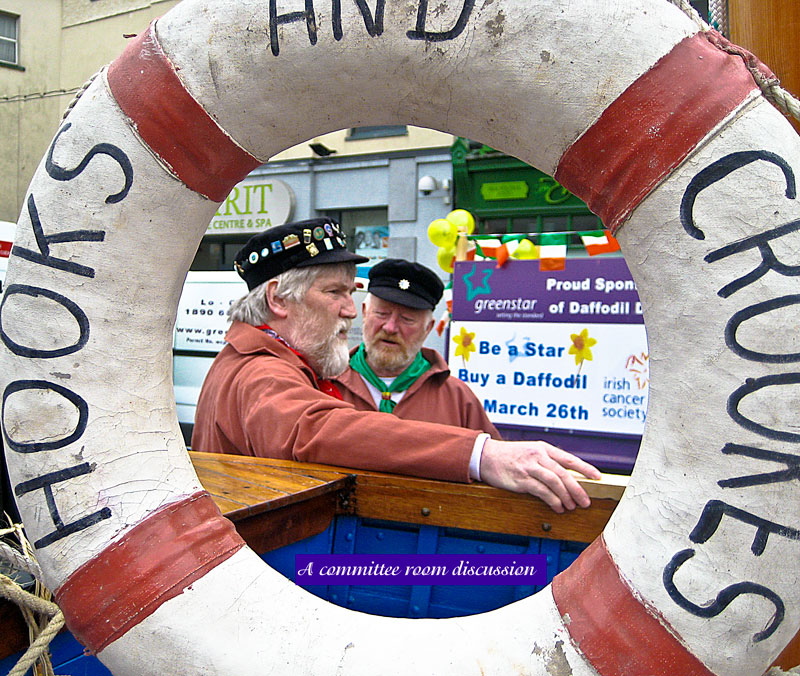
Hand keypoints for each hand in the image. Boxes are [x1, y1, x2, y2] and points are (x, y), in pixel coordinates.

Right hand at [479, 440, 601, 512]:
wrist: (486, 456)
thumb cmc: (509, 455)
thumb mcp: (530, 451)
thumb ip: (547, 461)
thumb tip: (567, 476)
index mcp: (543, 448)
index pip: (569, 459)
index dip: (585, 468)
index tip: (598, 477)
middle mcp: (538, 456)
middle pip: (564, 473)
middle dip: (578, 489)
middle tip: (586, 501)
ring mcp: (529, 468)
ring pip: (555, 482)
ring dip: (566, 497)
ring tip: (572, 507)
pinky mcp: (521, 480)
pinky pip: (542, 491)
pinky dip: (553, 501)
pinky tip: (557, 507)